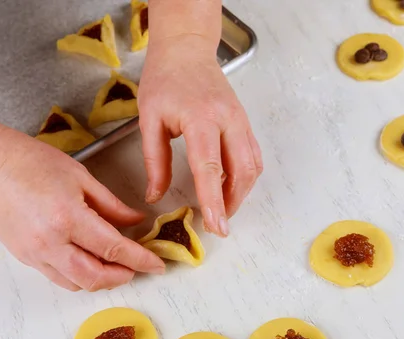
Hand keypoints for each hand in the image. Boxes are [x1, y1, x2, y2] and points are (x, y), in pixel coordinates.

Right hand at [0, 129, 164, 290]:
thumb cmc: (30, 162)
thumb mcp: (81, 177)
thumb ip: (112, 205)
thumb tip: (136, 221)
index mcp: (68, 218)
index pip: (114, 249)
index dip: (140, 260)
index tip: (157, 265)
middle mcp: (50, 242)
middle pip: (96, 277)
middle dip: (123, 276)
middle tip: (137, 266)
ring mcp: (34, 254)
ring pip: (76, 284)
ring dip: (101, 279)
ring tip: (115, 263)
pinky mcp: (24, 257)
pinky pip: (58, 278)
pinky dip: (79, 276)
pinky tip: (89, 260)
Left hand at [138, 35, 262, 236]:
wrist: (186, 48)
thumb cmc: (164, 79)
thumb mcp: (149, 119)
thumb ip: (154, 160)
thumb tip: (155, 195)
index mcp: (200, 118)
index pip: (210, 168)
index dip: (213, 200)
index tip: (215, 225)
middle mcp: (227, 119)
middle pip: (241, 171)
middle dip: (232, 202)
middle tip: (218, 224)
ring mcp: (240, 120)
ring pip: (253, 165)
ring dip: (241, 192)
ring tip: (222, 208)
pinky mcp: (244, 121)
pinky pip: (253, 155)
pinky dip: (246, 176)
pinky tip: (231, 186)